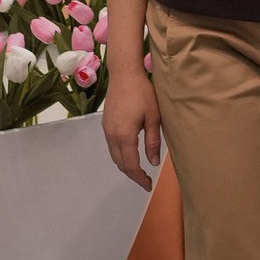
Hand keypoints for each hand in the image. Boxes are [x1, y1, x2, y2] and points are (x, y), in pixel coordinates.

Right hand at [103, 71, 162, 191]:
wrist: (124, 74)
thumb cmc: (142, 93)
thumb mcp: (153, 118)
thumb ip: (153, 142)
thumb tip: (154, 162)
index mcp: (124, 135)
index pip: (130, 164)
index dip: (139, 177)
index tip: (149, 185)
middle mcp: (112, 135)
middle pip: (120, 163)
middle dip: (132, 174)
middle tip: (145, 181)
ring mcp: (106, 129)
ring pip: (114, 155)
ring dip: (125, 165)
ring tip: (139, 170)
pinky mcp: (106, 124)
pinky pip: (111, 146)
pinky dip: (120, 155)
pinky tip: (130, 153)